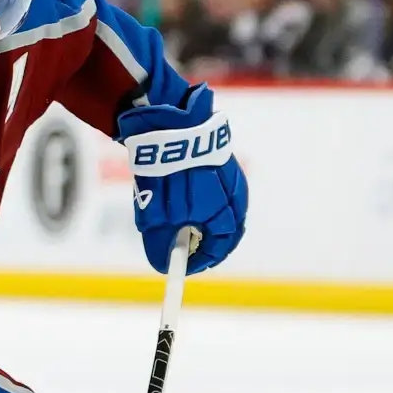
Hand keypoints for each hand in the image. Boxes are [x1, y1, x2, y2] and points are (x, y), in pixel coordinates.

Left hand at [117, 85, 246, 275]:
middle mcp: (236, 198)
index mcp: (225, 216)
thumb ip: (161, 247)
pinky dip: (206, 202)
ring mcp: (233, 178)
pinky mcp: (225, 163)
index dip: (198, 262)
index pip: (217, 250)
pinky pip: (220, 192)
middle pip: (225, 232)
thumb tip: (163, 266)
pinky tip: (186, 196)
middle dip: (203, 243)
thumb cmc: (166, 176)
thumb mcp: (156, 219)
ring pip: (223, 211)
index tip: (180, 266)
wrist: (170, 126)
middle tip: (182, 248)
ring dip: (204, 221)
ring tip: (181, 222)